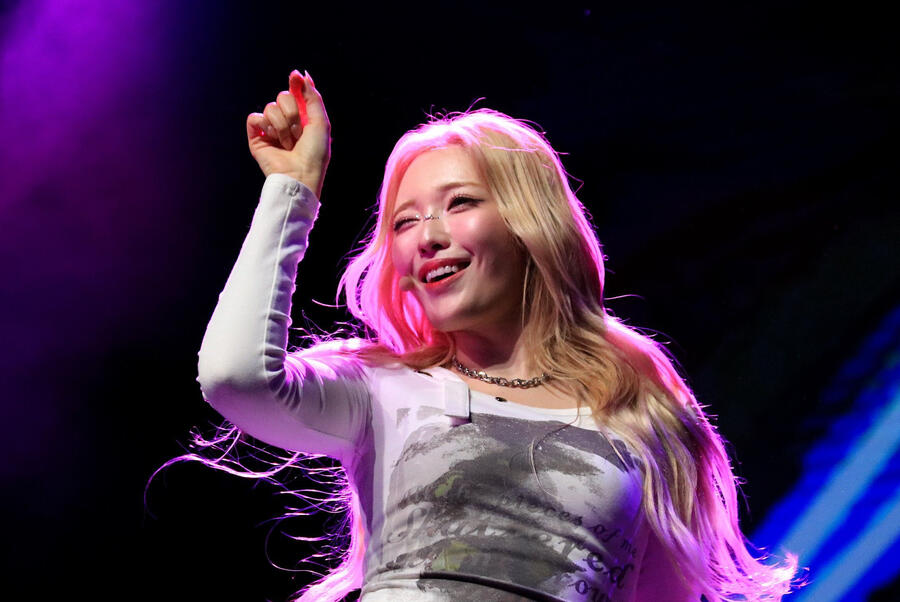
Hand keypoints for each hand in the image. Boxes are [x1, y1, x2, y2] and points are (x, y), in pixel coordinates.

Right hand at [246, 70, 330, 197]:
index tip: (294, 78)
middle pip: (282, 97)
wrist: (300, 175)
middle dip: (292, 113)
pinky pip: (254, 117)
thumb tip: (300, 75)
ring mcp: (270, 130)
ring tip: (288, 143)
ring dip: (282, 126)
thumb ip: (312, 97)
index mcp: (302, 118)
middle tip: (299, 133)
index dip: (295, 85)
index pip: (294, 93)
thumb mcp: (320, 122)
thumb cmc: (315, 153)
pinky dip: (265, 127)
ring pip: (270, 108)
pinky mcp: (256, 138)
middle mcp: (285, 122)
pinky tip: (272, 139)